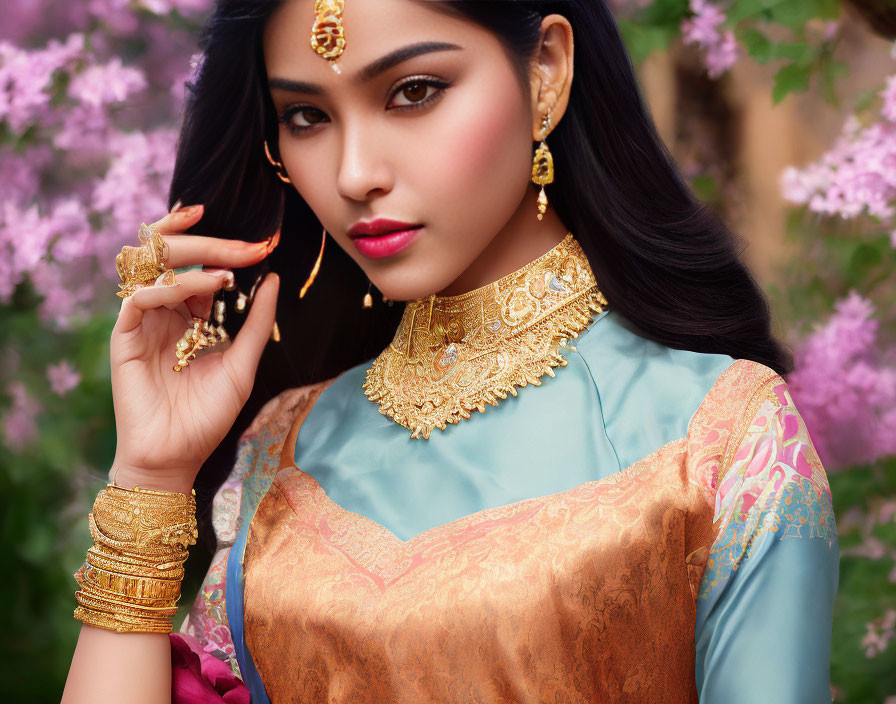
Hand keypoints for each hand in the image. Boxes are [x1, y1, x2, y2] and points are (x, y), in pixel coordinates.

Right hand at [109, 205, 280, 492]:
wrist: (176, 456)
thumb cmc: (208, 416)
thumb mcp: (242, 363)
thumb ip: (255, 322)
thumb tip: (273, 278)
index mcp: (187, 315)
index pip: (200, 266)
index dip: (225, 250)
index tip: (261, 245)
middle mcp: (163, 312)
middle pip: (173, 256)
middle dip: (210, 244)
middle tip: (245, 248)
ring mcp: (142, 322)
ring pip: (152, 267)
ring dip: (190, 257)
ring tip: (228, 267)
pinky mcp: (124, 337)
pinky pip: (139, 298)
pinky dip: (170, 288)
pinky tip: (202, 290)